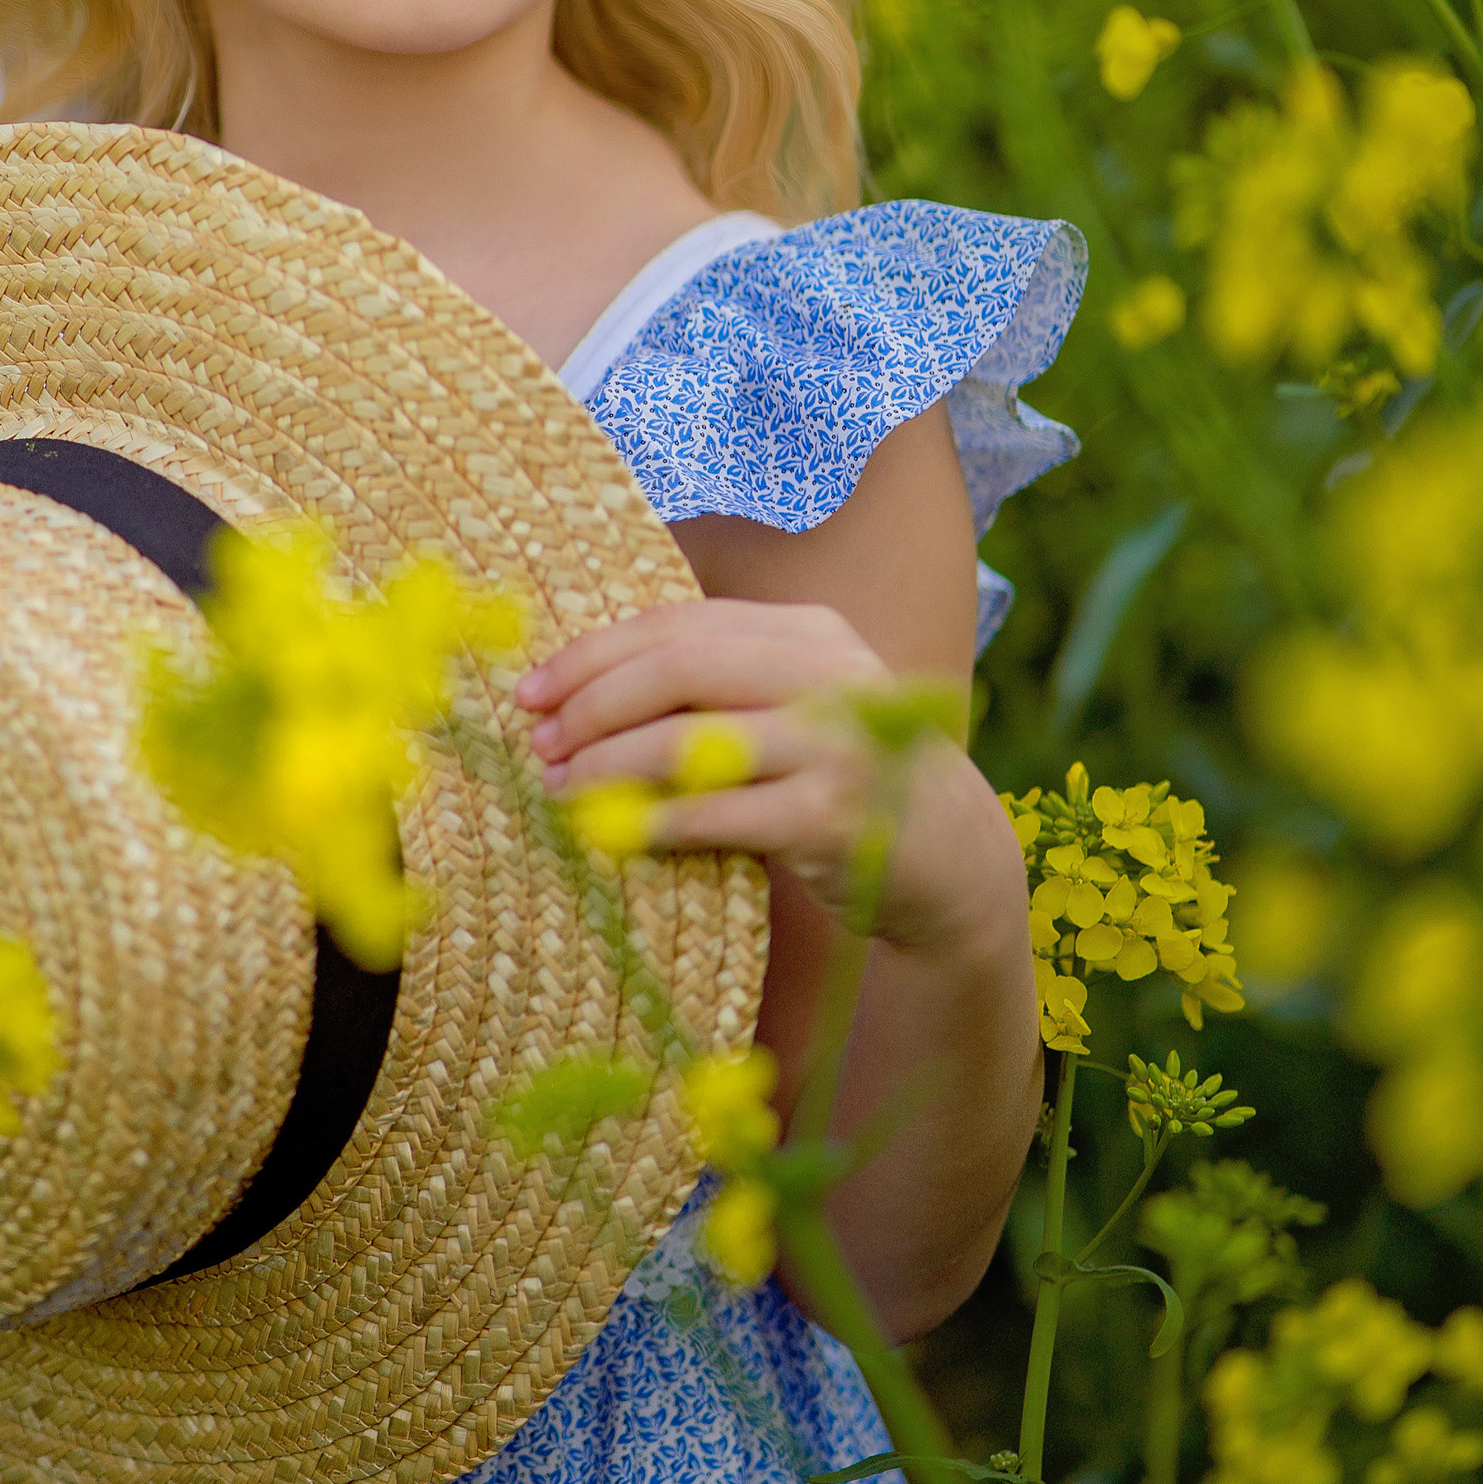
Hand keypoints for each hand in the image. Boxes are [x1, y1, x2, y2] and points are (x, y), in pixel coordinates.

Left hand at [514, 597, 1010, 958]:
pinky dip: (652, 824)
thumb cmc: (840, 778)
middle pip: (678, 668)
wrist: (949, 858)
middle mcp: (829, 674)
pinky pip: (717, 814)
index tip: (533, 691)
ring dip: (608, 766)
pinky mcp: (834, 815)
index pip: (679, 625)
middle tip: (542, 742)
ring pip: (689, 741)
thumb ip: (715, 689)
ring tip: (562, 788)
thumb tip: (577, 693)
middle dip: (593, 705)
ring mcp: (836, 744)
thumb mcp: (792, 709)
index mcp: (809, 632)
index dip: (594, 656)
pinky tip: (612, 834)